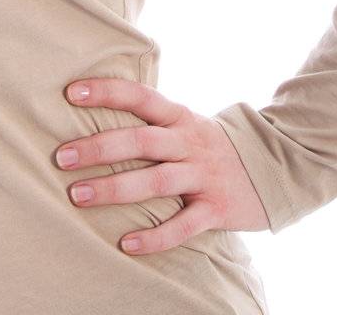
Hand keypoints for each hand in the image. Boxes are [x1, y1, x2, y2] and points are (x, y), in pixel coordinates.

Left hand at [54, 76, 270, 254]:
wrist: (275, 166)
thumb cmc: (211, 146)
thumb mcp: (185, 125)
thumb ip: (151, 122)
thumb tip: (97, 115)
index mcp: (179, 117)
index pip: (139, 96)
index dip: (107, 92)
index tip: (71, 93)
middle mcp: (189, 142)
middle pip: (141, 140)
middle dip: (99, 148)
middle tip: (62, 157)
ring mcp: (203, 175)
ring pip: (156, 181)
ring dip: (115, 189)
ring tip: (78, 196)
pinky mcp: (217, 208)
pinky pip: (183, 225)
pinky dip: (155, 235)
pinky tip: (126, 244)